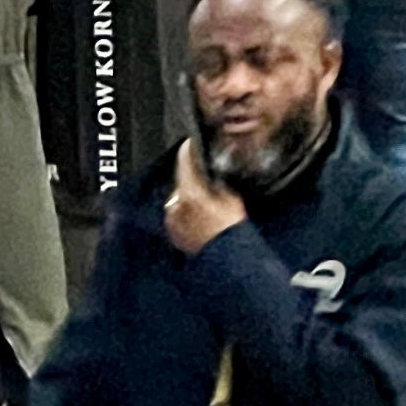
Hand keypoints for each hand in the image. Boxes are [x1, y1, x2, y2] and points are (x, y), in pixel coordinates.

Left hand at [164, 136, 245, 255]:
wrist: (228, 261)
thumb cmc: (232, 230)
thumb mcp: (231, 197)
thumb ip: (217, 181)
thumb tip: (214, 169)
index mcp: (191, 193)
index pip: (185, 162)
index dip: (188, 150)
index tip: (190, 143)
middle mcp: (177, 205)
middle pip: (181, 182)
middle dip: (191, 180)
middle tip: (206, 182)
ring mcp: (172, 220)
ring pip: (178, 200)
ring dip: (188, 198)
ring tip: (205, 204)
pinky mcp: (173, 232)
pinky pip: (177, 216)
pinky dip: (185, 214)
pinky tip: (198, 218)